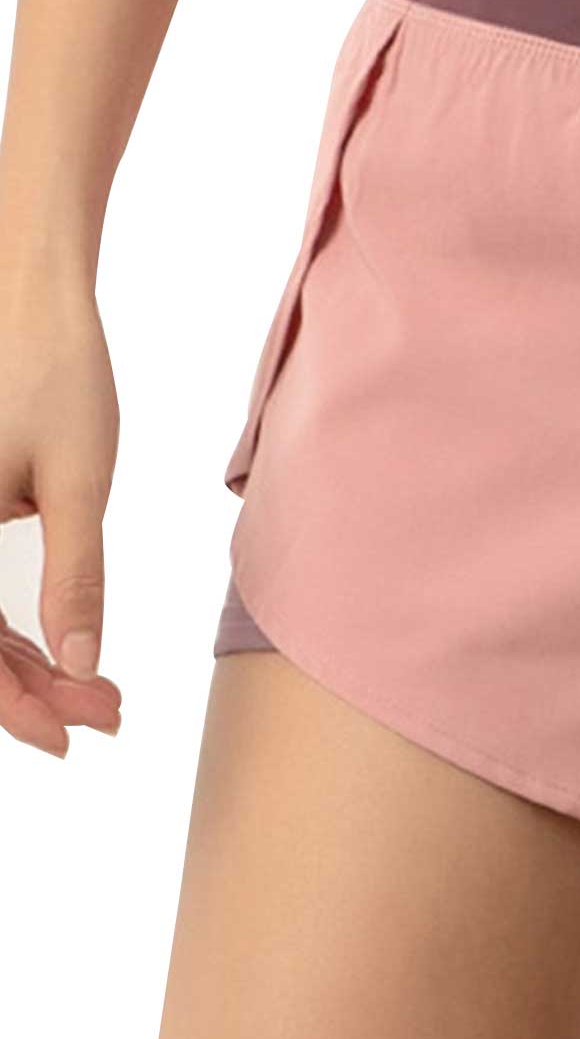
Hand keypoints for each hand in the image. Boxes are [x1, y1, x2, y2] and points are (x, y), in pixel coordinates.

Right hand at [0, 282, 123, 754]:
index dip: (16, 707)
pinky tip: (64, 651)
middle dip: (31, 691)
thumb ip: (76, 574)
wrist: (32, 303)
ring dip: (23, 666)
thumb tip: (83, 660)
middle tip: (108, 713)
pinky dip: (11, 629)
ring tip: (100, 693)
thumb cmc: (57, 378)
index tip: (75, 735)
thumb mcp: (78, 481)